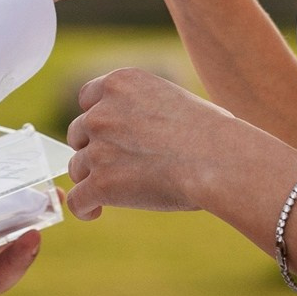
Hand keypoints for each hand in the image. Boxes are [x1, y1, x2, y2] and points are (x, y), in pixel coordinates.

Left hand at [64, 67, 252, 219]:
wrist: (219, 160)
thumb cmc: (213, 133)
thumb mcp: (174, 98)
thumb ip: (143, 108)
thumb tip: (138, 129)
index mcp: (120, 84)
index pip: (87, 99)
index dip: (96, 118)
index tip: (107, 134)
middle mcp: (102, 112)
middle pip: (78, 133)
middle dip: (93, 148)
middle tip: (115, 164)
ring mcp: (98, 148)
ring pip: (78, 167)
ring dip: (92, 178)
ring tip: (115, 191)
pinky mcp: (100, 184)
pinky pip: (77, 200)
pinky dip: (84, 208)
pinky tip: (96, 211)